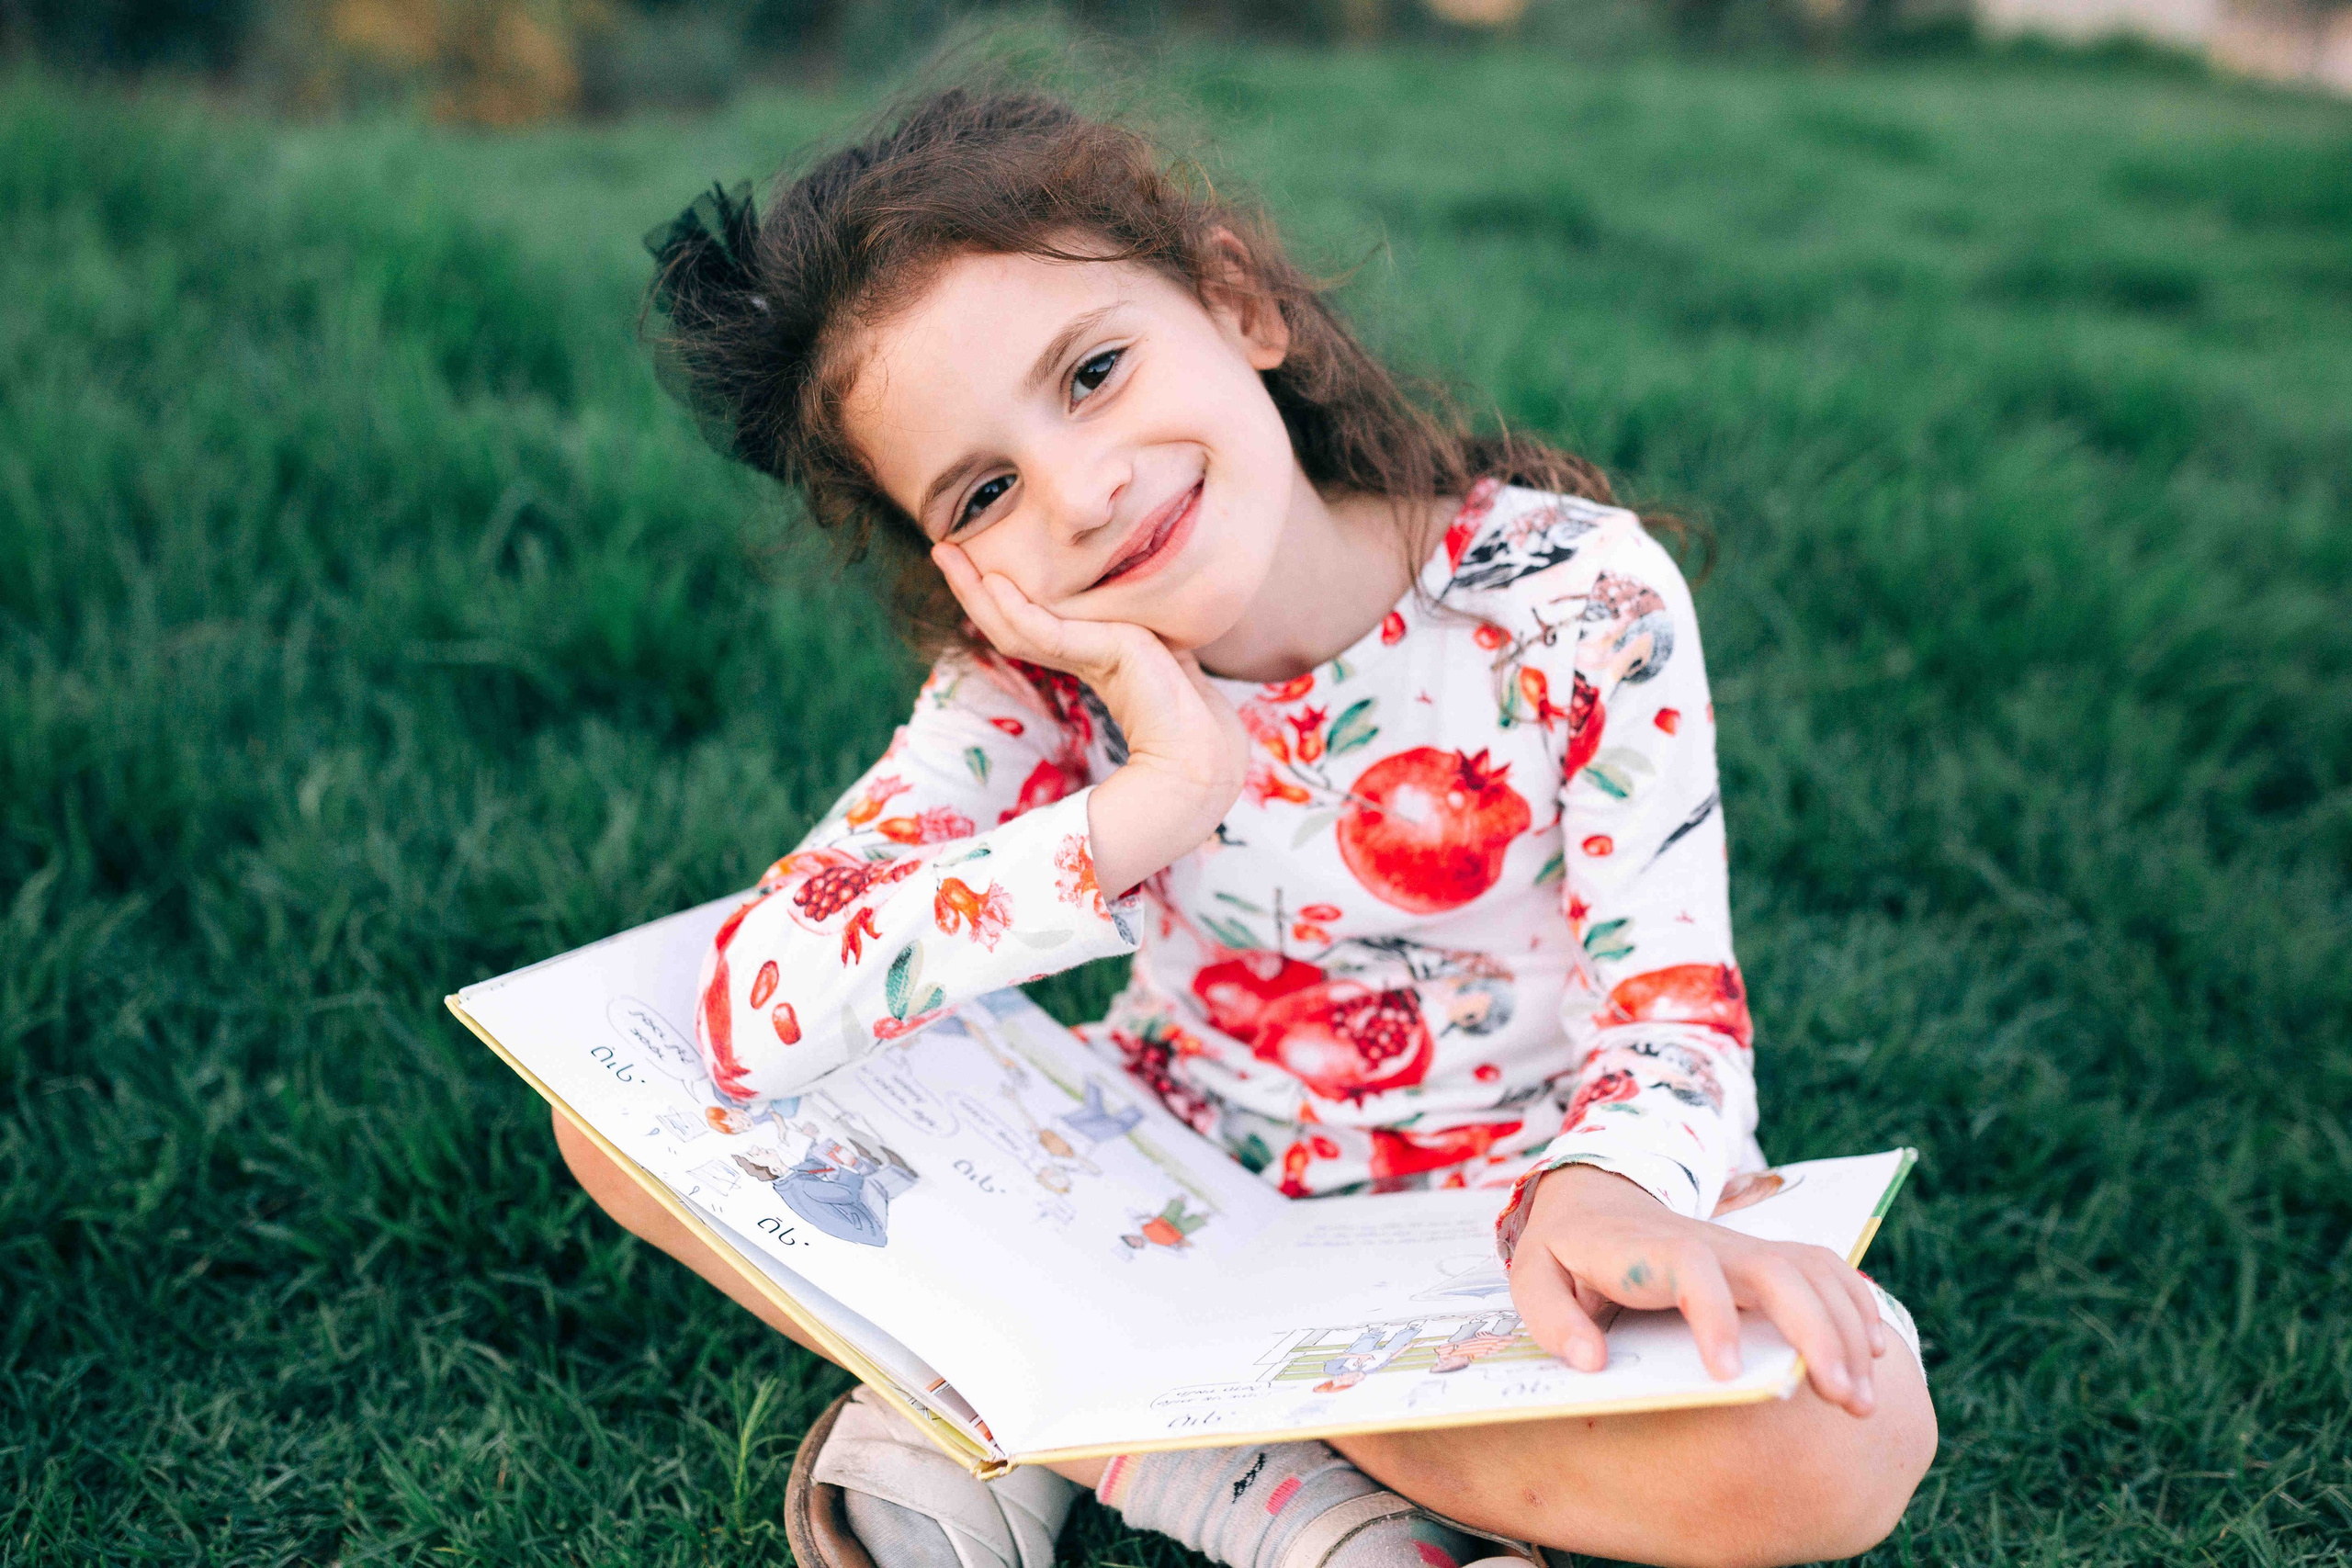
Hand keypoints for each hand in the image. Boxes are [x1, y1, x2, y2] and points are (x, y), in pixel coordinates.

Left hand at [933, 544, 1248, 894]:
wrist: (1199, 764)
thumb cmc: (1167, 750)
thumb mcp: (1118, 712)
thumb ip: (1090, 684)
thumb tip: (1042, 682)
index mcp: (1098, 654)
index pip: (1030, 623)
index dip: (991, 602)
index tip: (958, 571)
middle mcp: (1098, 640)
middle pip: (1019, 611)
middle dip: (975, 581)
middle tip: (942, 547)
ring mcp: (1111, 637)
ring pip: (1026, 613)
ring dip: (980, 587)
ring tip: (950, 551)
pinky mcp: (1120, 644)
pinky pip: (1051, 629)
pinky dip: (1017, 610)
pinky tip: (992, 588)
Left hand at [1509, 1164, 1888, 1417]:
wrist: (1593, 1197)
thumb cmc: (1566, 1250)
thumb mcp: (1533, 1275)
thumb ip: (1551, 1317)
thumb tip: (1591, 1361)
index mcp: (1650, 1250)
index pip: (1692, 1269)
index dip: (1713, 1316)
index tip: (1727, 1373)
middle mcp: (1708, 1244)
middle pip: (1776, 1269)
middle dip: (1816, 1330)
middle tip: (1840, 1397)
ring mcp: (1741, 1248)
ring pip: (1810, 1271)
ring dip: (1847, 1328)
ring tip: (1863, 1399)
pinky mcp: (1762, 1258)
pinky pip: (1823, 1268)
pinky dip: (1856, 1304)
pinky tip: (1876, 1352)